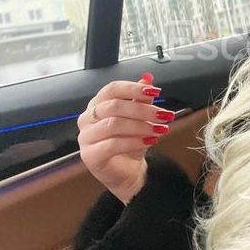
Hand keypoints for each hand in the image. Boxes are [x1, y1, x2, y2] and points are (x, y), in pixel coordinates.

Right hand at [77, 72, 175, 203]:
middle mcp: (87, 118)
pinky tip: (149, 141)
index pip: (112, 89)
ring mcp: (85, 137)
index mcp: (97, 104)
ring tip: (160, 129)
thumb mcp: (139, 117)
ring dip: (141, 125)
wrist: (127, 171)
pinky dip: (134, 141)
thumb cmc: (130, 141)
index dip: (134, 88)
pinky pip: (112, 144)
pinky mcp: (90, 156)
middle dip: (143, 109)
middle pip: (114, 106)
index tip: (156, 92)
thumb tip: (148, 78)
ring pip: (114, 124)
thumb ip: (141, 98)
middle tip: (164, 115)